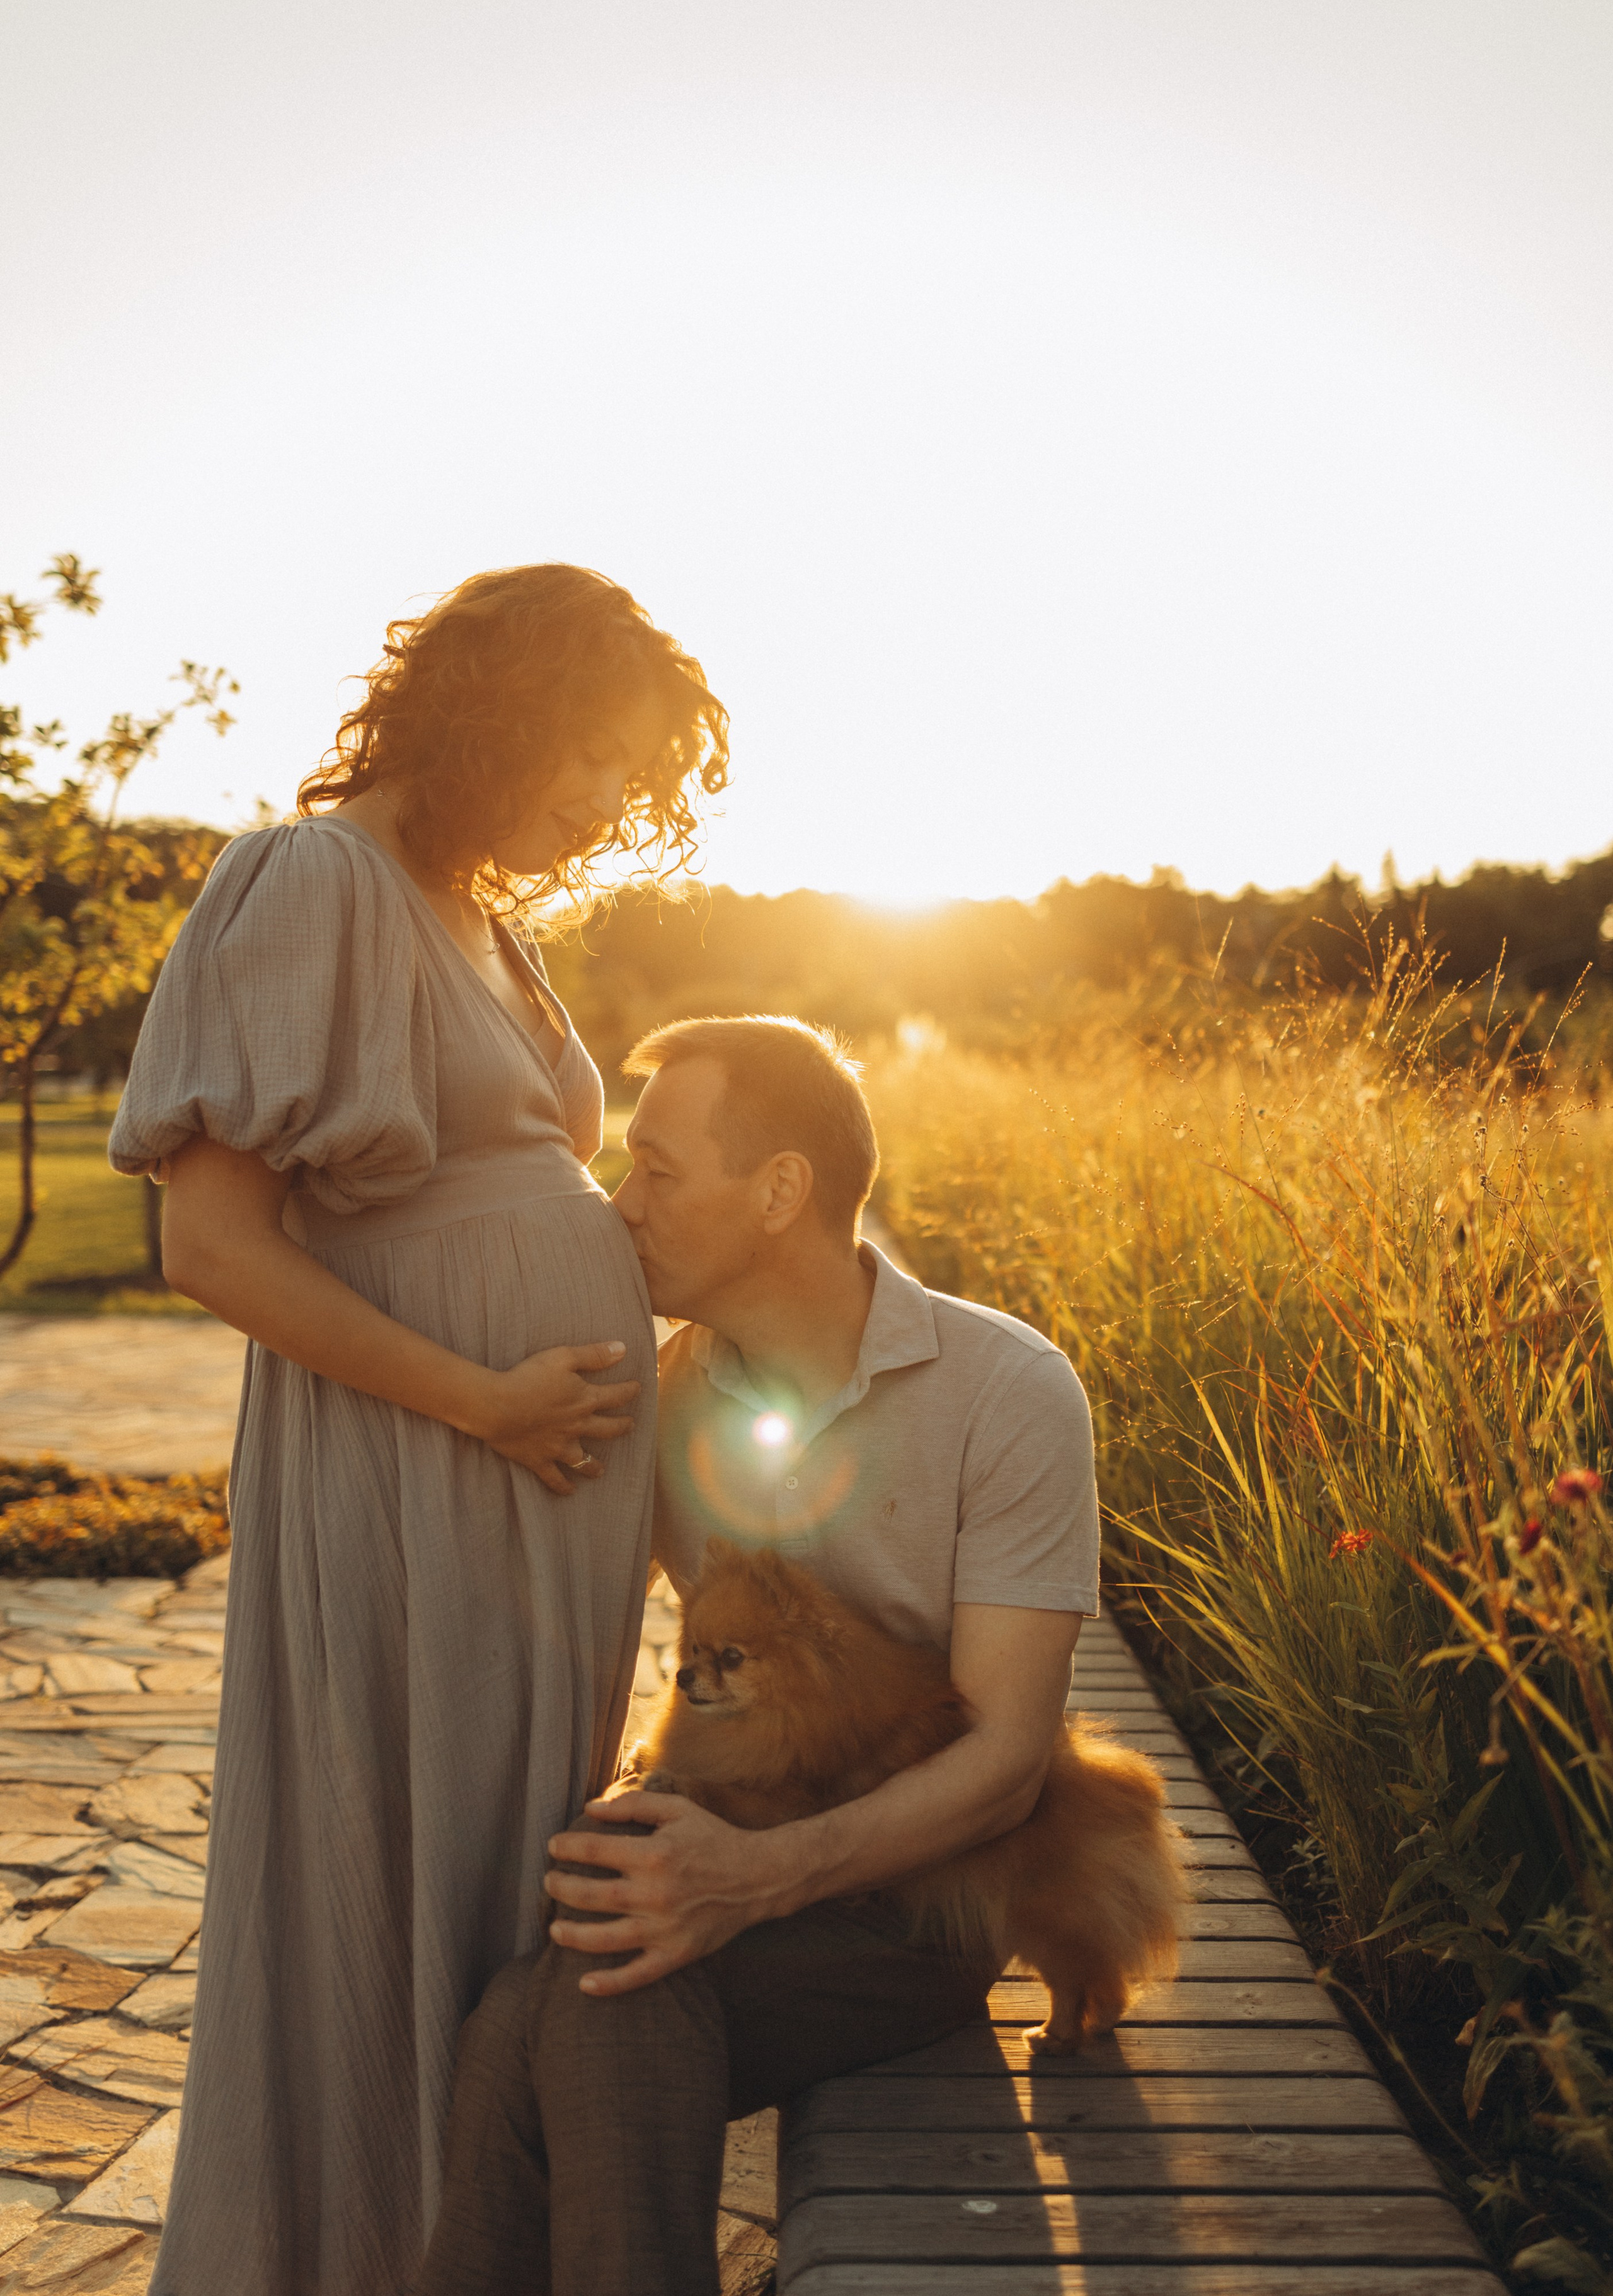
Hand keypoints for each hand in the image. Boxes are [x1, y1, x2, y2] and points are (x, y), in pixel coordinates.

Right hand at [471, 1342, 639, 1494]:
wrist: (498, 1406)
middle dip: (622, 1427)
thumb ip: (594, 1355)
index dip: (629, 1391)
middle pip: (607, 1430)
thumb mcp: (563, 1357)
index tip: (637, 1388)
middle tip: (630, 1426)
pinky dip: (563, 1486)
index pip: (616, 1396)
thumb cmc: (528, 1378)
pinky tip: (569, 1491)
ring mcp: (559, 1447)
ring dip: (594, 1467)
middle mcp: (577, 1427)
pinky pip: (555, 1479)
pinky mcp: (539, 1461)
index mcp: (584, 1400)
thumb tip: (623, 1349)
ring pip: (584, 1461)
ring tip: (600, 1471)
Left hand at [546, 1791, 789, 1995]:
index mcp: (654, 1854)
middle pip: (591, 1895)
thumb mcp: (678, 1810)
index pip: (594, 1850)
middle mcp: (654, 1893)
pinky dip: (609, 1984)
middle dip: (561, 1887)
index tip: (553, 1846)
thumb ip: (634, 1804)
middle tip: (549, 1882)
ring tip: (554, 1929)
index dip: (566, 1847)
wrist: (759, 1877)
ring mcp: (664, 1928)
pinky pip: (637, 1975)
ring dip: (572, 1935)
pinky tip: (585, 1984)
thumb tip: (590, 1808)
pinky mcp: (676, 1954)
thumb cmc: (714, 1838)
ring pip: (604, 1939)